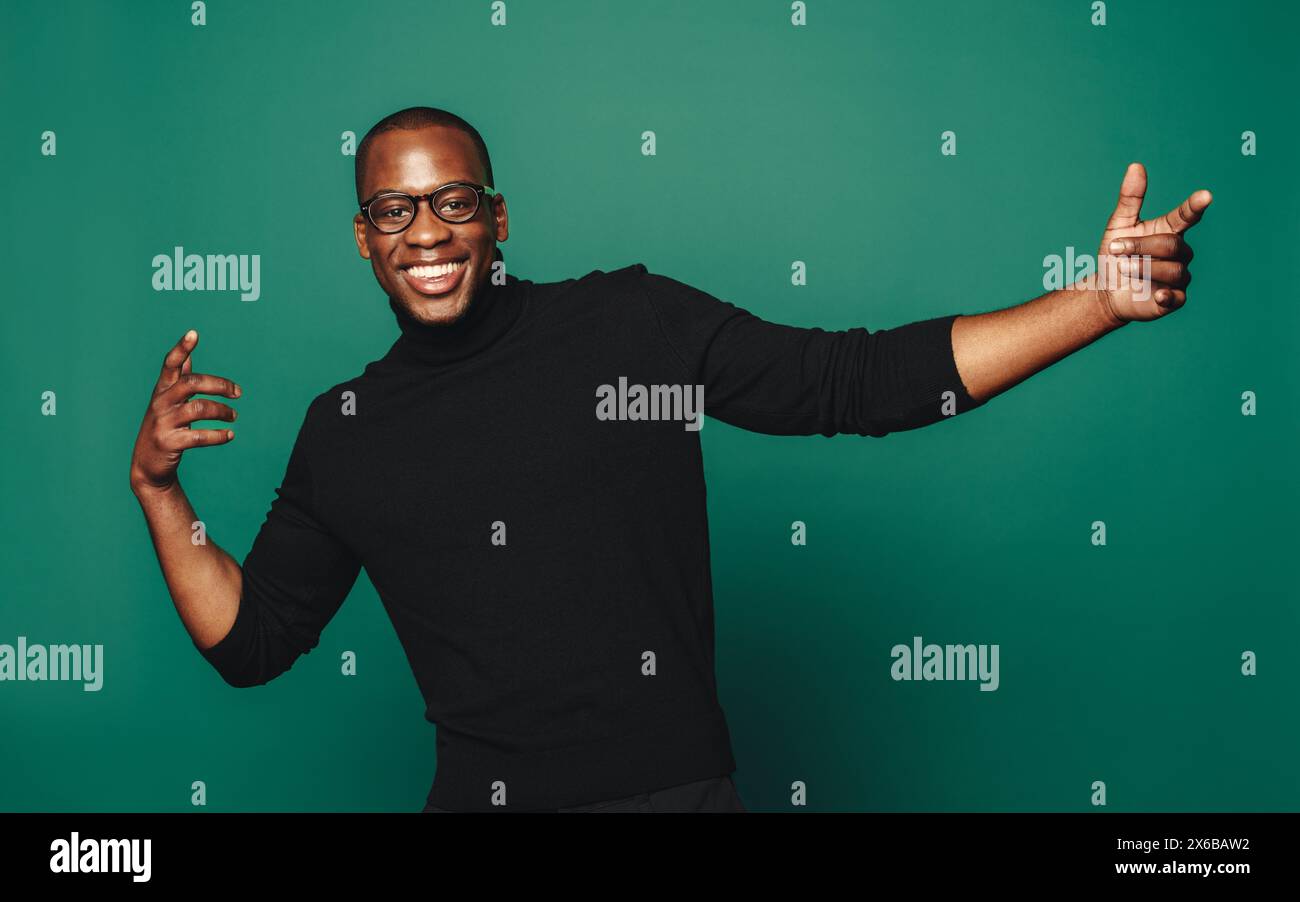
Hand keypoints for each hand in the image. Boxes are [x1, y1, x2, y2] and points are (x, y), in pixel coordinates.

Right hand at [129, 330, 241, 493]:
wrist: (147, 464)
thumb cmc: (164, 427)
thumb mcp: (167, 402)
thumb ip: (178, 380)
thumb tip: (187, 357)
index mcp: (162, 390)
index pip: (170, 364)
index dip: (181, 348)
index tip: (194, 333)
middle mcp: (160, 402)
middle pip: (191, 383)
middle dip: (219, 385)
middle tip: (238, 393)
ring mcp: (163, 422)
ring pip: (199, 409)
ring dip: (222, 411)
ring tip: (234, 416)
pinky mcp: (169, 443)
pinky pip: (199, 436)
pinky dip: (219, 435)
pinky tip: (229, 435)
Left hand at [1087, 162, 1211, 324]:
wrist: (1106, 290)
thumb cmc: (1116, 254)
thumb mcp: (1118, 225)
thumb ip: (1130, 198)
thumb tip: (1136, 165)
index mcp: (1169, 230)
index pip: (1187, 215)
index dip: (1195, 206)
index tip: (1205, 195)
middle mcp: (1180, 252)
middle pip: (1171, 245)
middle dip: (1141, 246)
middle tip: (1115, 248)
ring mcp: (1179, 276)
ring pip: (1173, 269)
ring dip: (1142, 267)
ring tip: (1121, 267)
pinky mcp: (1174, 299)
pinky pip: (1177, 296)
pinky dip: (1167, 294)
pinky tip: (1158, 294)